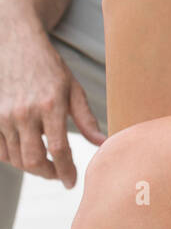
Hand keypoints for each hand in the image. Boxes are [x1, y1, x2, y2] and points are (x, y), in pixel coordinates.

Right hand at [0, 21, 105, 187]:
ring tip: (46, 164)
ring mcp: (6, 116)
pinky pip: (1, 151)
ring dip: (32, 168)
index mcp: (51, 104)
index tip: (72, 182)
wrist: (18, 46)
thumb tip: (103, 143)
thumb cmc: (50, 67)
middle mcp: (26, 112)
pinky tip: (26, 154)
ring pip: (16, 159)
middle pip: (34, 160)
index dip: (66, 170)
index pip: (58, 149)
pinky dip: (13, 159)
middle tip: (60, 175)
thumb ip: (87, 118)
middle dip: (49, 174)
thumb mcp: (73, 88)